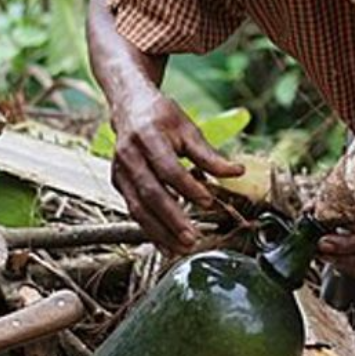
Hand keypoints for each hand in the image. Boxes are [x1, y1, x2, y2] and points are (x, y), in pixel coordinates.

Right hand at [110, 87, 243, 253]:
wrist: (130, 107)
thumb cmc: (162, 117)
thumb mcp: (188, 128)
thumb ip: (209, 154)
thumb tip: (237, 172)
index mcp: (147, 137)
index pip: (168, 168)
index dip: (188, 187)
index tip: (208, 202)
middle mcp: (129, 156)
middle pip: (150, 193)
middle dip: (172, 219)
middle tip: (192, 238)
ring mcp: (120, 172)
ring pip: (137, 208)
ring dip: (160, 232)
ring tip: (181, 249)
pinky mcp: (118, 184)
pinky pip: (133, 211)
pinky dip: (150, 229)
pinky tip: (166, 244)